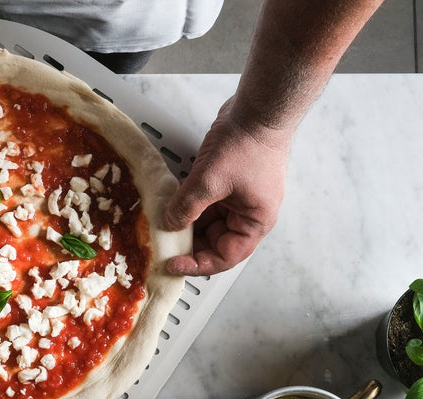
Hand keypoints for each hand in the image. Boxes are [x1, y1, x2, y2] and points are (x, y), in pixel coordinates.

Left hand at [162, 97, 290, 275]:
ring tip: (165, 224)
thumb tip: (169, 225)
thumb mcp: (209, 181)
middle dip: (191, 244)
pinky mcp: (229, 182)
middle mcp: (249, 213)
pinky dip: (190, 206)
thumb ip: (187, 207)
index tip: (175, 263)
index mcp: (255, 222)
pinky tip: (173, 204)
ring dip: (188, 224)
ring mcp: (239, 197)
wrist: (256, 109)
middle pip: (216, 241)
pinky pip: (207, 203)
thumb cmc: (247, 144)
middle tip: (166, 245)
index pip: (226, 256)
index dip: (199, 264)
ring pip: (209, 222)